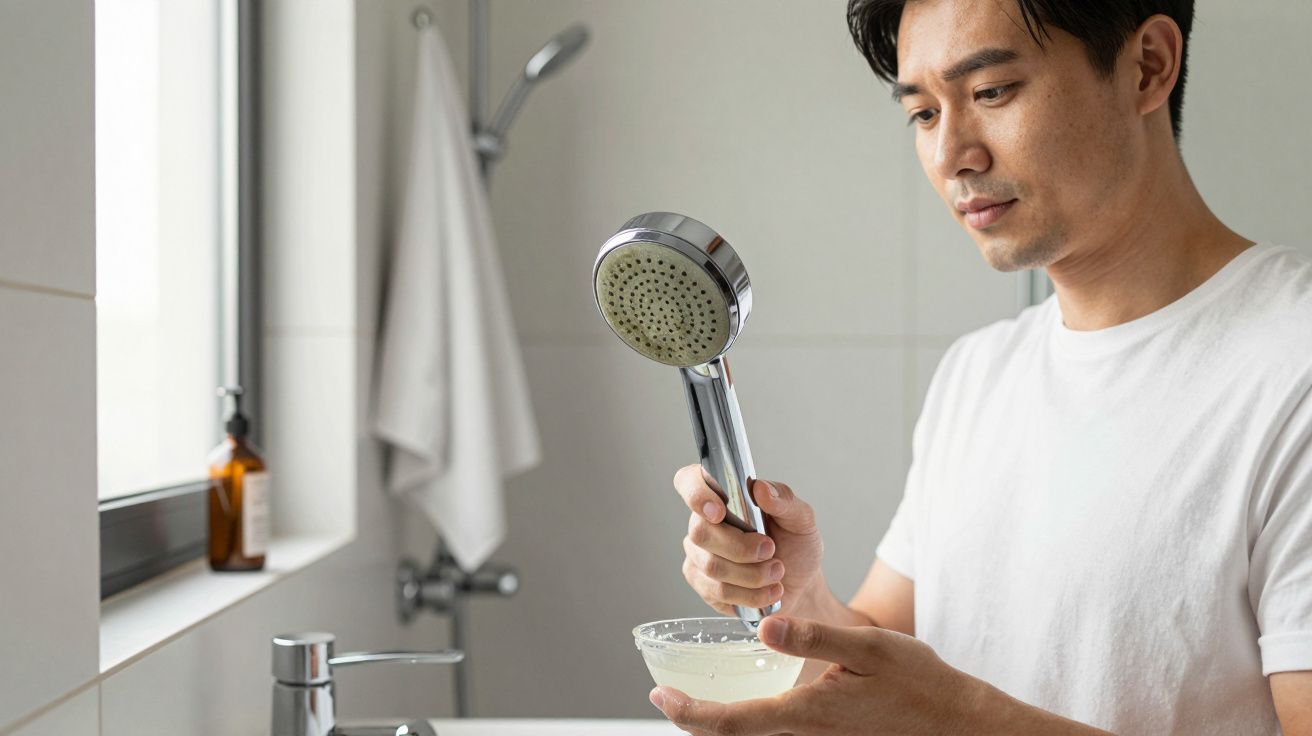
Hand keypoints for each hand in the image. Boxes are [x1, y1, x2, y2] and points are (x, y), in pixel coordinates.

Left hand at [649, 616, 1003, 734]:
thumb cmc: (919, 683)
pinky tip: (754, 689)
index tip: (660, 696)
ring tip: (700, 691)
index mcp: (808, 713)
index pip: (734, 721)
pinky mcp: (830, 733)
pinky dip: (754, 714)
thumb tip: (762, 629)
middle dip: (699, 716)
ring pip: (758, 731)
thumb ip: (813, 637)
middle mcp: (807, 733)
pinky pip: (780, 727)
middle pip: (738, 731)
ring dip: (726, 715)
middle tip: (669, 692)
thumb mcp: (868, 646)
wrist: (957, 721)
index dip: (691, 712)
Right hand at [674, 465, 824, 616]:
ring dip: (752, 574)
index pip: (689, 482)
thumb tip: (761, 489)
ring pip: (711, 566)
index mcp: (724, 496)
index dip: (696, 494)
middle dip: (741, 547)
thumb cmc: (796, 546)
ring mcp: (700, 555)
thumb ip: (784, 500)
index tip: (719, 512)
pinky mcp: (704, 585)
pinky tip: (768, 591)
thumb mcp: (801, 519)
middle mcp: (705, 523)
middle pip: (700, 532)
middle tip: (771, 550)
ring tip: (777, 572)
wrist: (801, 584)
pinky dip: (749, 594)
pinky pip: (717, 591)